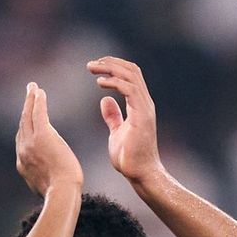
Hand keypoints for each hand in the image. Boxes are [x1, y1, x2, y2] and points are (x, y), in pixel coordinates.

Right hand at [15, 81, 82, 197]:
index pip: (22, 142)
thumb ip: (43, 179)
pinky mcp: (42, 136)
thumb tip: (47, 180)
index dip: (25, 127)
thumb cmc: (61, 195)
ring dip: (30, 101)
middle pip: (22, 125)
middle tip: (28, 96)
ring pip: (27, 116)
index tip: (27, 119)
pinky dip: (37, 100)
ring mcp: (30, 143)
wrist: (61, 194)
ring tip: (33, 89)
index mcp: (23, 165)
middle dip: (24, 109)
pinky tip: (39, 91)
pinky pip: (37, 113)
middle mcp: (22, 152)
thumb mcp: (46, 188)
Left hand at [88, 56, 163, 186]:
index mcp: (139, 104)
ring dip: (110, 68)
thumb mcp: (116, 132)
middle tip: (91, 64)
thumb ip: (113, 116)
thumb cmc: (130, 157)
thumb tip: (104, 100)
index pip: (130, 75)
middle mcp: (145, 102)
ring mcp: (145, 108)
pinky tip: (99, 83)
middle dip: (110, 62)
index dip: (114, 66)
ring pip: (131, 75)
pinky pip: (129, 90)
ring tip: (92, 69)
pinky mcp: (142, 116)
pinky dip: (114, 82)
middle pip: (131, 70)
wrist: (140, 174)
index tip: (96, 67)